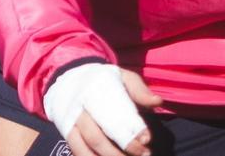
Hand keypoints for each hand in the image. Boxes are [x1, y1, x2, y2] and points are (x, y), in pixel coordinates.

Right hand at [44, 63, 162, 155]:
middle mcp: (78, 107)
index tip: (147, 139)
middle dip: (122, 149)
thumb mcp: (123, 77)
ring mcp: (71, 122)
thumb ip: (139, 90)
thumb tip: (157, 102)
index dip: (130, 127)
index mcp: (93, 89)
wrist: (72, 78)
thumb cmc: (104, 81)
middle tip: (144, 154)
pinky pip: (78, 152)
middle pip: (97, 136)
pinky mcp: (67, 134)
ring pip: (87, 148)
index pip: (112, 112)